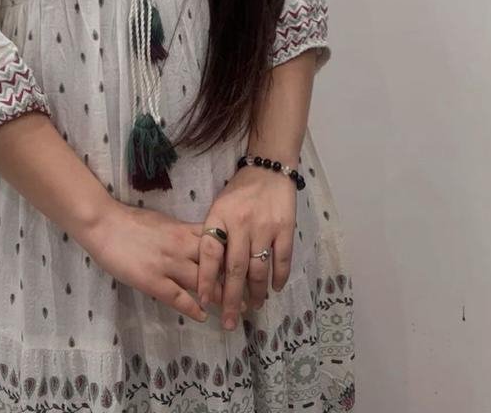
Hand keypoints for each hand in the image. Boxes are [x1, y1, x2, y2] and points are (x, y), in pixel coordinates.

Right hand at [81, 201, 249, 323]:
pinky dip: (193, 307)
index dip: (236, 255)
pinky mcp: (152, 280)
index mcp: (183, 229)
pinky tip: (204, 316)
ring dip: (220, 297)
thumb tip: (203, 239)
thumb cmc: (132, 221)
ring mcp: (167, 264)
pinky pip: (178, 296)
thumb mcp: (164, 221)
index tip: (253, 266)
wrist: (104, 223)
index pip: (218, 242)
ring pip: (202, 281)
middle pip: (216, 264)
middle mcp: (181, 246)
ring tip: (235, 311)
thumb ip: (184, 232)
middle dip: (235, 280)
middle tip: (252, 294)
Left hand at [197, 167, 296, 329]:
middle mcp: (241, 223)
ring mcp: (265, 227)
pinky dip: (279, 277)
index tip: (205, 303)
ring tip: (253, 306)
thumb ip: (216, 236)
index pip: (210, 253)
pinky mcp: (285, 228)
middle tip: (230, 322)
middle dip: (232, 299)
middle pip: (236, 269)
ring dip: (256, 292)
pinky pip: (282, 260)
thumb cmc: (239, 192)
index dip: (207, 280)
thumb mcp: (219, 208)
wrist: (269, 169)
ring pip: (259, 269)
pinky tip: (274, 289)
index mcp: (220, 217)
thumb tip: (211, 274)